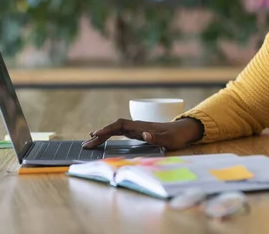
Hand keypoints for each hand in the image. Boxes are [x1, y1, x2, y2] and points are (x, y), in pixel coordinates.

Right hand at [82, 118, 203, 150]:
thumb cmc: (176, 136)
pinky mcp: (137, 133)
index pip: (120, 125)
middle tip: (86, 144)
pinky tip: (102, 139)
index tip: (95, 135)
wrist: (183, 130)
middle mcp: (136, 126)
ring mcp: (136, 129)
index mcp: (141, 126)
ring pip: (115, 129)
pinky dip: (109, 135)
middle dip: (100, 134)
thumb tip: (144, 136)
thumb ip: (157, 138)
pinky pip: (119, 132)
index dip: (107, 129)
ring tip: (89, 142)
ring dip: (102, 135)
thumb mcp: (169, 140)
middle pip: (114, 127)